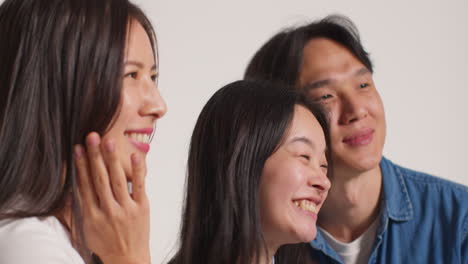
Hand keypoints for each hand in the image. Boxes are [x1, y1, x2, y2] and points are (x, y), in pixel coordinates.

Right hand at [74, 132, 150, 263]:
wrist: (128, 259)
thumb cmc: (106, 243)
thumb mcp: (88, 228)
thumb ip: (82, 207)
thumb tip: (75, 187)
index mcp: (92, 215)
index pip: (84, 185)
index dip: (80, 165)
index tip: (76, 148)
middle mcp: (107, 210)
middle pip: (99, 179)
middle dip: (94, 156)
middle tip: (91, 136)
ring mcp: (125, 209)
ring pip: (116, 180)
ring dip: (111, 159)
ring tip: (108, 141)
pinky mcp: (141, 208)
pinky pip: (138, 187)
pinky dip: (136, 171)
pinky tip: (134, 156)